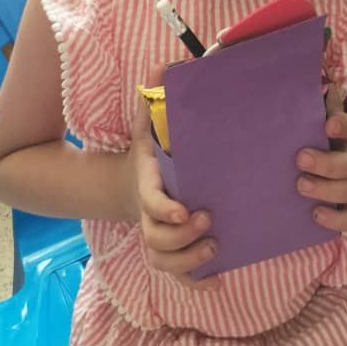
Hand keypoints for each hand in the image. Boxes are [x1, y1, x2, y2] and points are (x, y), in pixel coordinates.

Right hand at [127, 69, 219, 289]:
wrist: (129, 184)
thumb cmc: (149, 153)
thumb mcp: (147, 123)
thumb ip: (153, 97)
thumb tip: (164, 63)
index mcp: (148, 184)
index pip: (152, 202)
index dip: (165, 211)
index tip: (184, 211)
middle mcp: (150, 215)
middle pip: (156, 239)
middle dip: (181, 238)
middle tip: (209, 221)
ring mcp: (157, 235)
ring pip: (163, 261)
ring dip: (189, 262)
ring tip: (215, 246)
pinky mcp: (169, 249)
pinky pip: (176, 276)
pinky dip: (194, 282)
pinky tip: (217, 279)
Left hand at [295, 85, 346, 231]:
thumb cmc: (322, 134)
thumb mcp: (318, 115)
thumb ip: (311, 100)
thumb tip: (300, 75)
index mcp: (343, 134)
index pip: (346, 125)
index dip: (340, 124)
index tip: (327, 124)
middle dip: (325, 163)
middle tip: (300, 158)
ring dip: (326, 190)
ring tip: (300, 185)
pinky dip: (336, 220)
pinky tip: (315, 215)